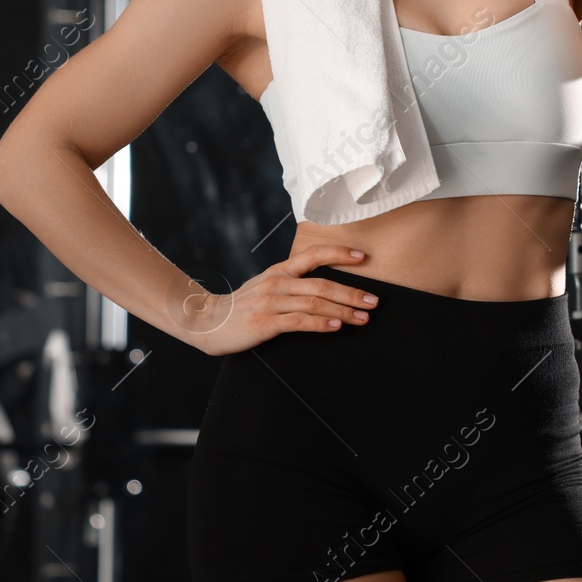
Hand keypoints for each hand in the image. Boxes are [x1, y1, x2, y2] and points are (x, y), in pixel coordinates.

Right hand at [183, 244, 378, 356]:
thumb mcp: (265, 287)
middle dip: (352, 293)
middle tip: (375, 301)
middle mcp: (278, 283)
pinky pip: (299, 321)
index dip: (340, 253)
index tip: (363, 257)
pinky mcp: (265, 323)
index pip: (314, 254)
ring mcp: (271, 302)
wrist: (206, 321)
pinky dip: (321, 324)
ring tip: (364, 318)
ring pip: (315, 302)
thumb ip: (290, 285)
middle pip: (322, 283)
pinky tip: (336, 327)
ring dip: (344, 310)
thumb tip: (324, 289)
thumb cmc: (241, 307)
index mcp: (280, 271)